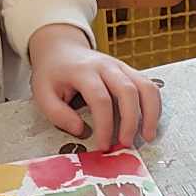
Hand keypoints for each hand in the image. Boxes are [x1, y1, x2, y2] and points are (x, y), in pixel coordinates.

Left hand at [28, 24, 160, 149]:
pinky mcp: (130, 71)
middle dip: (130, 121)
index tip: (104, 146)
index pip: (100, 99)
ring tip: (148, 136)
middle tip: (126, 143)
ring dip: (150, 113)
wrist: (61, 49)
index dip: (105, 125)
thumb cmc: (53, 74)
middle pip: (128, 91)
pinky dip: (154, 106)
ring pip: (145, 86)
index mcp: (83, 71)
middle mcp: (106, 66)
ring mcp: (121, 67)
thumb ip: (58, 114)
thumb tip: (81, 130)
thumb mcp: (42, 93)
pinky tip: (150, 123)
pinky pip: (149, 86)